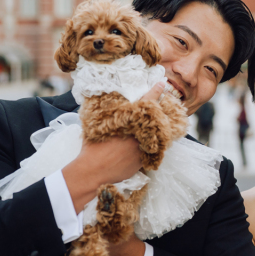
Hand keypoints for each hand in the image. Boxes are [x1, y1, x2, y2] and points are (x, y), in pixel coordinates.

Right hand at [62, 82, 165, 210]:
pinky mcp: (143, 161)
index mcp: (126, 122)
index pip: (145, 103)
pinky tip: (148, 143)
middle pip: (155, 119)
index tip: (162, 83)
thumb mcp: (95, 127)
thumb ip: (103, 117)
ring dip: (156, 130)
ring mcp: (142, 148)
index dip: (154, 92)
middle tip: (163, 104)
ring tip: (156, 125)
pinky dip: (150, 145)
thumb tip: (100, 106)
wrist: (93, 172)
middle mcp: (138, 134)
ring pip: (156, 135)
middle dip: (158, 112)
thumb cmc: (91, 149)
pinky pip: (151, 150)